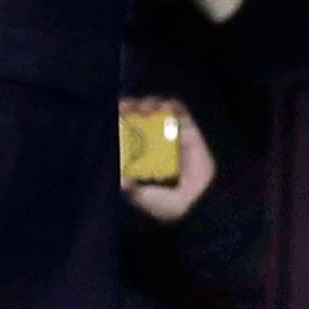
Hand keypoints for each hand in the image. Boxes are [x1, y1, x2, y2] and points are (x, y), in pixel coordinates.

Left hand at [120, 96, 214, 222]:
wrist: (196, 205)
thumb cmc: (166, 204)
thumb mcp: (140, 196)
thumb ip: (128, 187)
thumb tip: (121, 180)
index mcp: (138, 153)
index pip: (125, 129)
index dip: (119, 119)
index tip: (112, 114)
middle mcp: (153, 141)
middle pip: (139, 115)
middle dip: (131, 107)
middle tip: (125, 107)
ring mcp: (171, 135)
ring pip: (158, 110)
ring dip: (149, 103)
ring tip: (143, 108)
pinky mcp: (189, 131)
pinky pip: (180, 112)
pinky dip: (170, 105)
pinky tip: (163, 106)